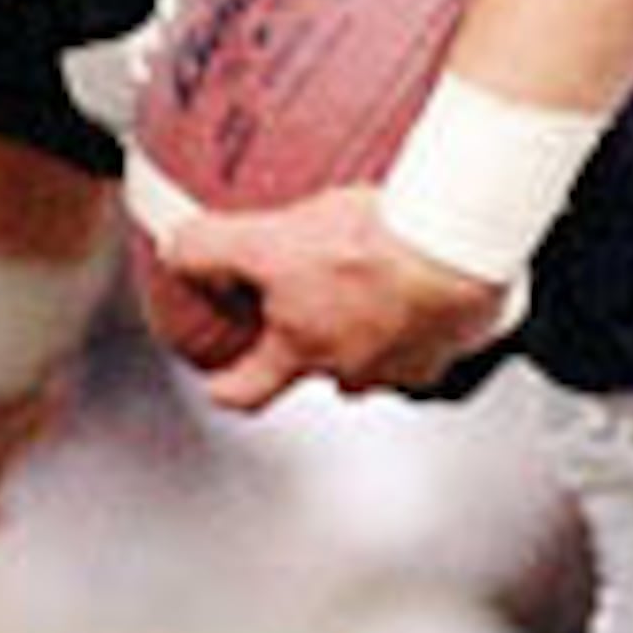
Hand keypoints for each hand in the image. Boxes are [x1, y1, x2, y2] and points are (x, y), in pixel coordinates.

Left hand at [154, 185, 519, 410]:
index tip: (219, 381)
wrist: (457, 242)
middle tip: (311, 302)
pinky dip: (420, 315)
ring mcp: (408, 362)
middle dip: (310, 342)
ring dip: (369, 331)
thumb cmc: (374, 248)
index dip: (227, 386)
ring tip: (372, 286)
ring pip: (376, 360)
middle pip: (318, 371)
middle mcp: (353, 369)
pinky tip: (420, 280)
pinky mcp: (453, 340)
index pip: (246, 393)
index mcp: (301, 350)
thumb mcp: (268, 240)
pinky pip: (429, 337)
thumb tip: (174, 253)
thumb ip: (210, 250)